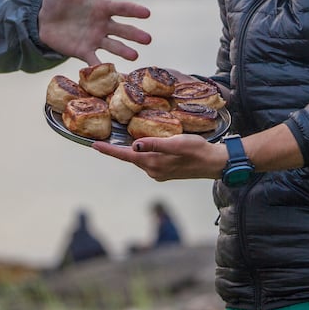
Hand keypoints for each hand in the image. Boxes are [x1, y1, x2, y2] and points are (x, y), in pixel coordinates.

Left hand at [37, 0, 151, 63]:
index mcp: (102, 7)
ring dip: (124, 51)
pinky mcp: (83, 51)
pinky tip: (108, 72)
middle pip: (122, 30)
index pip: (122, 8)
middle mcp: (102, 24)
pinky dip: (100, 67)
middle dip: (135, 35)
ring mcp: (94, 39)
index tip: (147, 13)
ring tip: (135, 56)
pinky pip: (94, 60)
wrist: (42, 17)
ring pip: (113, 46)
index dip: (134, 10)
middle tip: (147, 39)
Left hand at [91, 133, 225, 181]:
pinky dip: (144, 151)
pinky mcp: (165, 170)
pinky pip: (149, 159)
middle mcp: (153, 170)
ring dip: (131, 149)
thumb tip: (134, 146)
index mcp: (153, 163)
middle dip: (117, 149)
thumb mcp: (177, 143)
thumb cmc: (198, 151)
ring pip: (140, 158)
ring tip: (123, 138)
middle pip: (130, 157)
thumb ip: (155, 144)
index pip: (125, 156)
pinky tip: (145, 143)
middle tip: (104, 139)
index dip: (109, 150)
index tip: (94, 145)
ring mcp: (159, 172)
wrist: (214, 163)